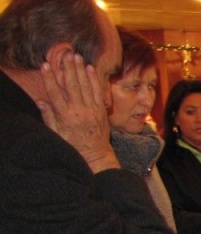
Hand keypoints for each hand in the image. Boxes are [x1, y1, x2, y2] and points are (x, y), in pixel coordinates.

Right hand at [37, 53, 118, 172]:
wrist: (95, 154)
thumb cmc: (73, 145)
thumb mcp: (57, 134)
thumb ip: (49, 117)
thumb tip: (41, 101)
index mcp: (65, 117)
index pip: (55, 94)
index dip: (49, 79)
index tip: (45, 65)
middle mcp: (79, 112)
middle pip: (72, 86)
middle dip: (68, 69)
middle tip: (65, 54)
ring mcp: (92, 110)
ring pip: (86, 86)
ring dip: (81, 70)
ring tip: (76, 56)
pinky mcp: (101, 111)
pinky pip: (98, 92)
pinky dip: (94, 79)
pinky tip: (90, 68)